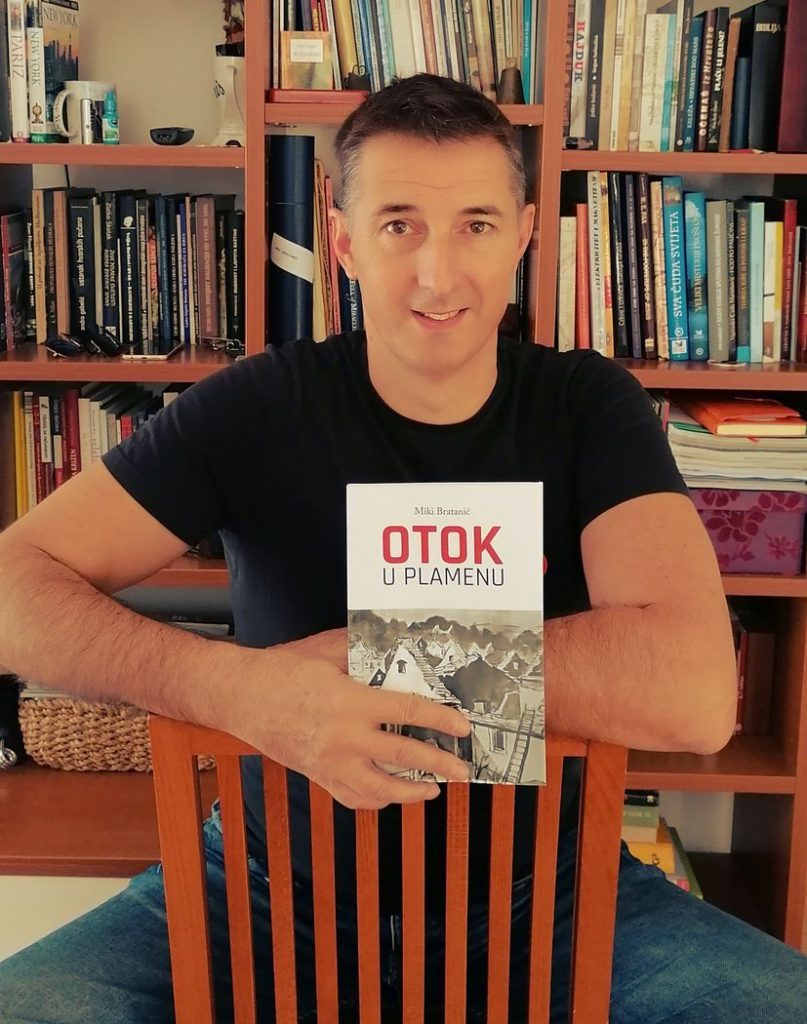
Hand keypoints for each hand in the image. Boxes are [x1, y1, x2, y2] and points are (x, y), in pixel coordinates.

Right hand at [235, 628, 471, 809]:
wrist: (241, 696)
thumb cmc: (281, 670)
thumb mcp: (326, 651)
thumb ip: (363, 649)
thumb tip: (395, 643)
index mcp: (350, 703)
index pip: (408, 714)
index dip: (440, 721)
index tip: (461, 726)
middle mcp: (344, 738)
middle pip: (404, 758)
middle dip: (440, 765)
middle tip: (462, 770)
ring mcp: (331, 763)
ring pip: (381, 790)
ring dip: (412, 793)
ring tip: (433, 789)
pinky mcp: (318, 776)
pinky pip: (354, 798)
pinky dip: (377, 800)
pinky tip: (390, 794)